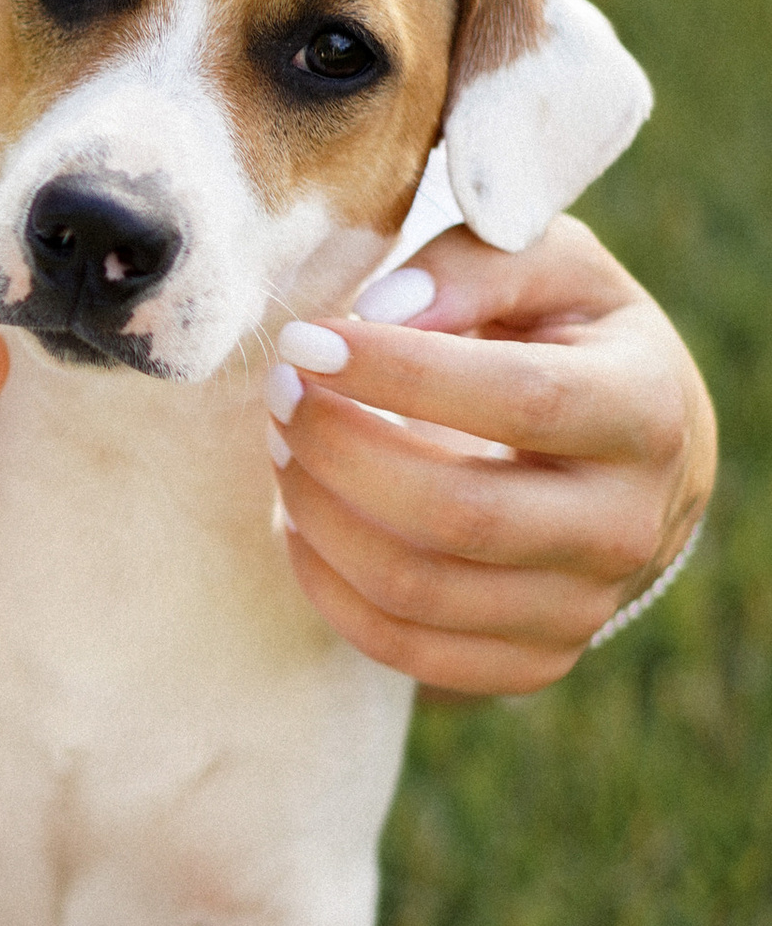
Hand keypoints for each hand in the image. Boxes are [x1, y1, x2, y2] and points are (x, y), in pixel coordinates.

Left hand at [266, 215, 715, 696]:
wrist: (635, 461)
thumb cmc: (571, 342)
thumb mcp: (551, 270)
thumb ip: (476, 264)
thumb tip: (383, 309)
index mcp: (645, 410)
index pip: (518, 400)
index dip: (396, 371)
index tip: (304, 341)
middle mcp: (626, 523)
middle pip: (456, 513)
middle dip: (337, 449)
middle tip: (280, 393)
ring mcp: (582, 605)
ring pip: (415, 588)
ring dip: (317, 514)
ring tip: (282, 445)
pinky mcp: (534, 662)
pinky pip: (401, 646)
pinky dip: (326, 584)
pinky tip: (300, 518)